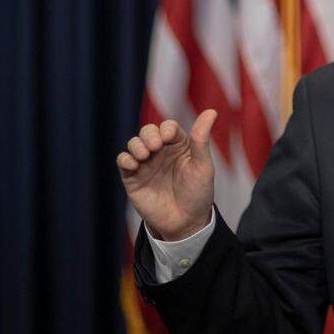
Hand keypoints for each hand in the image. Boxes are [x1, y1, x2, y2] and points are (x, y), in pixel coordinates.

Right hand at [117, 110, 217, 240]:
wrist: (185, 222)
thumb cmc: (198, 194)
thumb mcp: (203, 166)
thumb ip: (202, 139)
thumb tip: (211, 111)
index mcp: (179, 146)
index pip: (168, 127)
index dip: (166, 129)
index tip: (168, 137)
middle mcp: (161, 152)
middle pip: (148, 131)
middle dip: (149, 134)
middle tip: (155, 147)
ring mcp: (146, 164)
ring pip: (134, 144)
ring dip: (136, 145)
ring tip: (145, 155)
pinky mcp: (133, 178)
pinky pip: (123, 162)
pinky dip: (125, 159)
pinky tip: (134, 164)